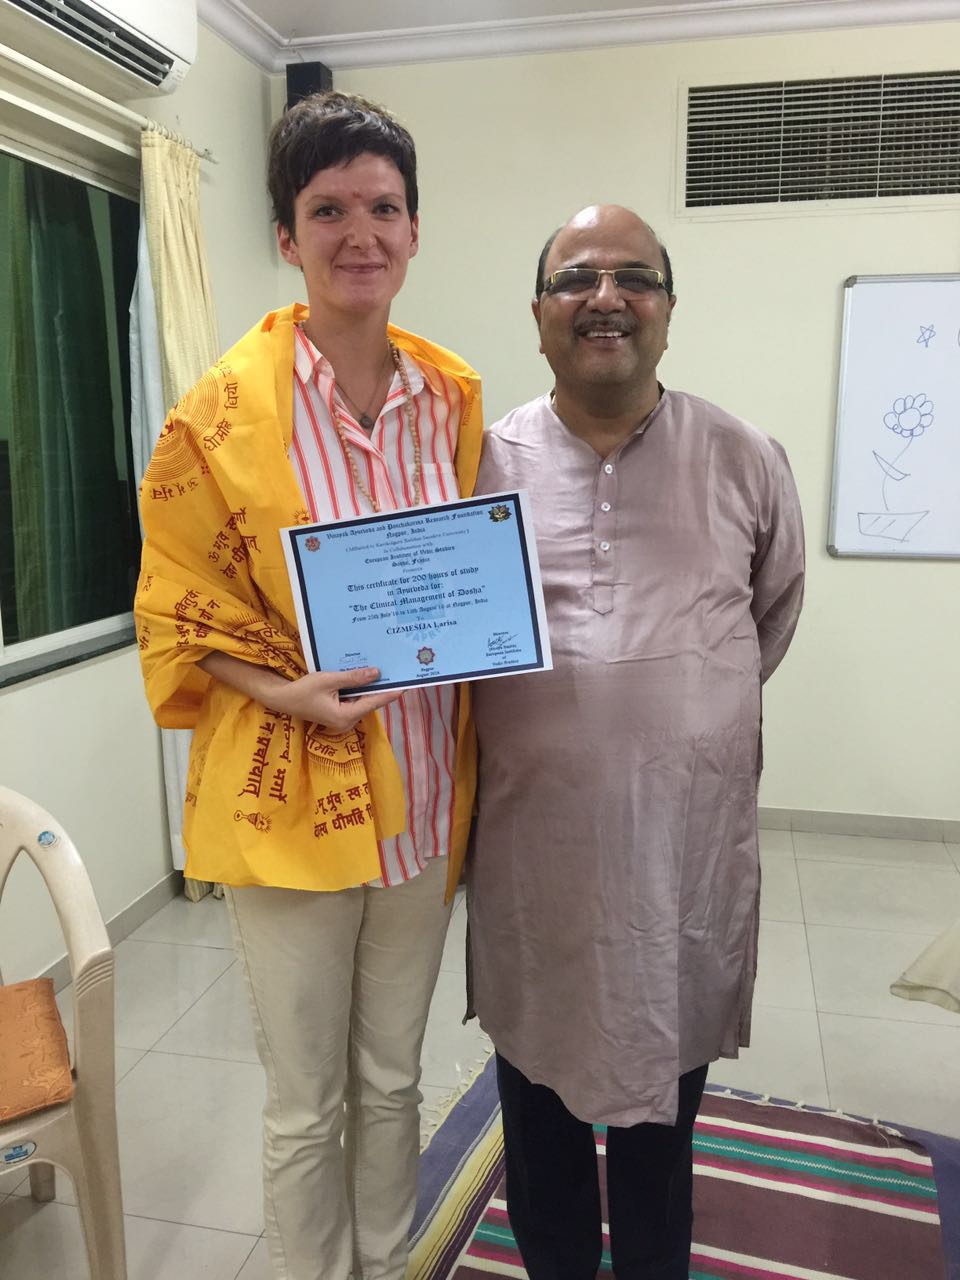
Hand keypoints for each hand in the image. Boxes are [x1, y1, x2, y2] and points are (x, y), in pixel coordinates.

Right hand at [269, 667, 399, 733]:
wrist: (282, 699)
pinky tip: (365, 678)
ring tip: (385, 673)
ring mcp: (342, 720)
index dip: (390, 694)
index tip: (405, 686)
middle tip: (396, 673)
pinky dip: (359, 691)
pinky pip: (354, 702)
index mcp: (346, 716)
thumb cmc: (303, 690)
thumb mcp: (329, 680)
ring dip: (370, 689)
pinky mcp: (338, 715)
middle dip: (381, 689)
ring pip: (362, 702)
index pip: (373, 703)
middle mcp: (347, 722)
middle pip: (369, 703)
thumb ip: (353, 678)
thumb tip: (376, 673)